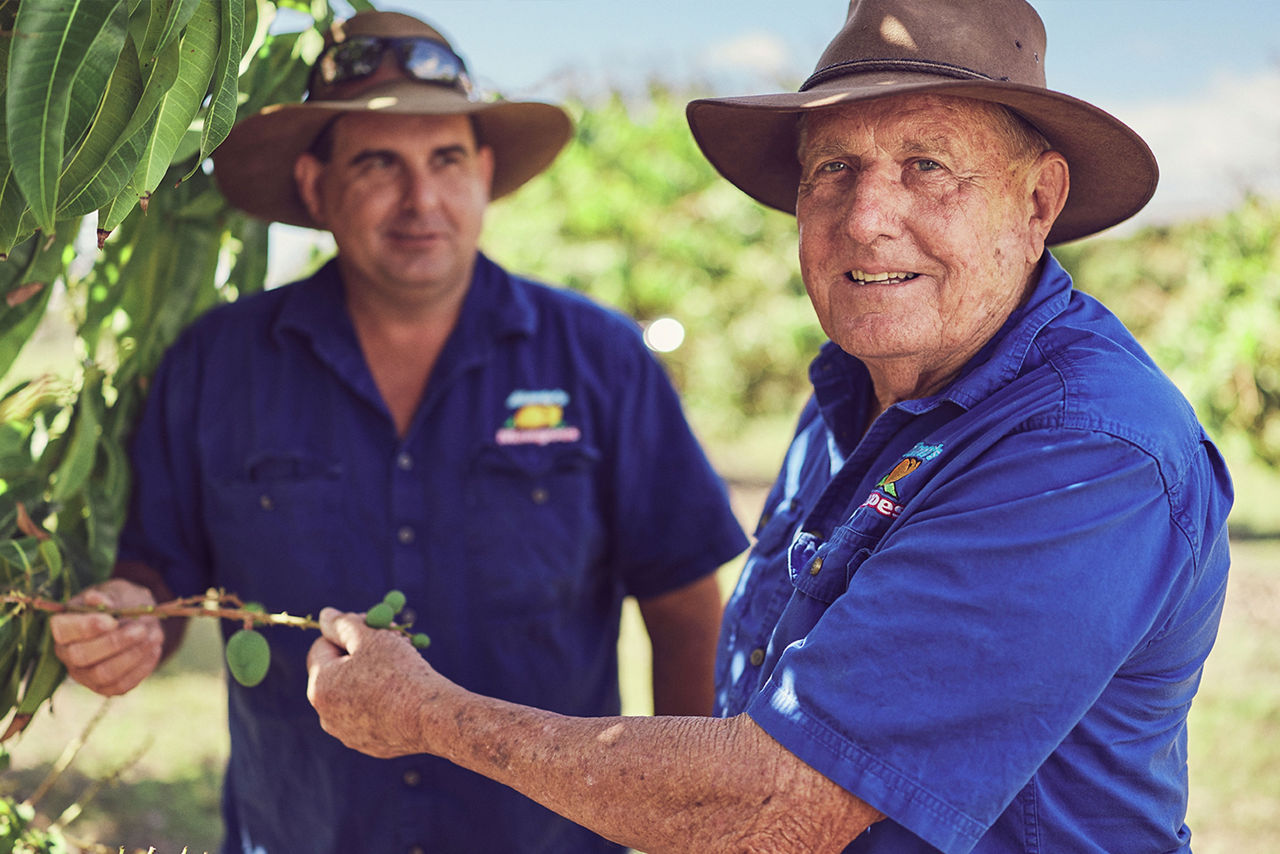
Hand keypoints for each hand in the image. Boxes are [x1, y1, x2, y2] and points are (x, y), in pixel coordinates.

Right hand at [50, 579, 164, 695]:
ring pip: (103, 674)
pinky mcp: (105, 688)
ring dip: (131, 656)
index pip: (64, 630)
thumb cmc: (121, 602)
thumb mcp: (115, 592)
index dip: (86, 627)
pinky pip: (121, 685)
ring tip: (152, 637)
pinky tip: (153, 650)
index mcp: (63, 627)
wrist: (137, 618)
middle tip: (141, 629)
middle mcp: (68, 654)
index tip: (112, 621)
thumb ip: (106, 597)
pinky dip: (141, 668)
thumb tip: (95, 599)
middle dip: (114, 643)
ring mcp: (85, 674)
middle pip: (81, 656)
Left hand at [306, 607, 449, 758]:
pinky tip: (403, 693)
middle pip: (337, 672)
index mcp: (320, 686)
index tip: (372, 627)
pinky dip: (380, 702)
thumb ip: (343, 624)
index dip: (347, 631)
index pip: (322, 646)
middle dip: (360, 654)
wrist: (430, 717)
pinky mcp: (369, 745)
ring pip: (353, 695)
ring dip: (370, 677)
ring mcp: (347, 733)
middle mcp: (326, 714)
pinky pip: (368, 716)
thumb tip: (324, 615)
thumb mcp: (371, 638)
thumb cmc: (399, 673)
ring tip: (401, 666)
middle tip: (389, 641)